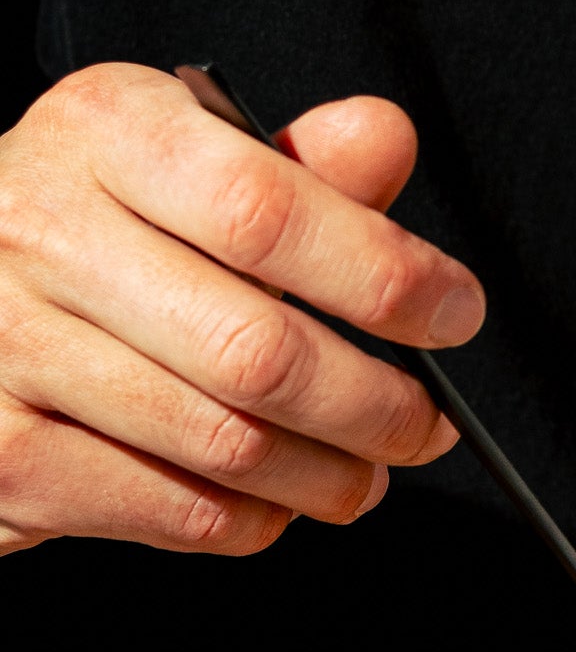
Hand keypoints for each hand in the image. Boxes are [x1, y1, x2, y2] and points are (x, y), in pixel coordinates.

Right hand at [0, 61, 482, 554]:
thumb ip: (297, 168)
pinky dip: (253, 520)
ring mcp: (5, 345)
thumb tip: (383, 137)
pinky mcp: (3, 454)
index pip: (268, 211)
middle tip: (427, 426)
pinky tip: (276, 501)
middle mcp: (38, 227)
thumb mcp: (187, 164)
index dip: (384, 276)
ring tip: (366, 473)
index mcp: (106, 132)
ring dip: (329, 477)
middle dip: (377, 406)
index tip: (454, 314)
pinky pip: (175, 508)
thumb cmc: (96, 228)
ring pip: (228, 443)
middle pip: (258, 350)